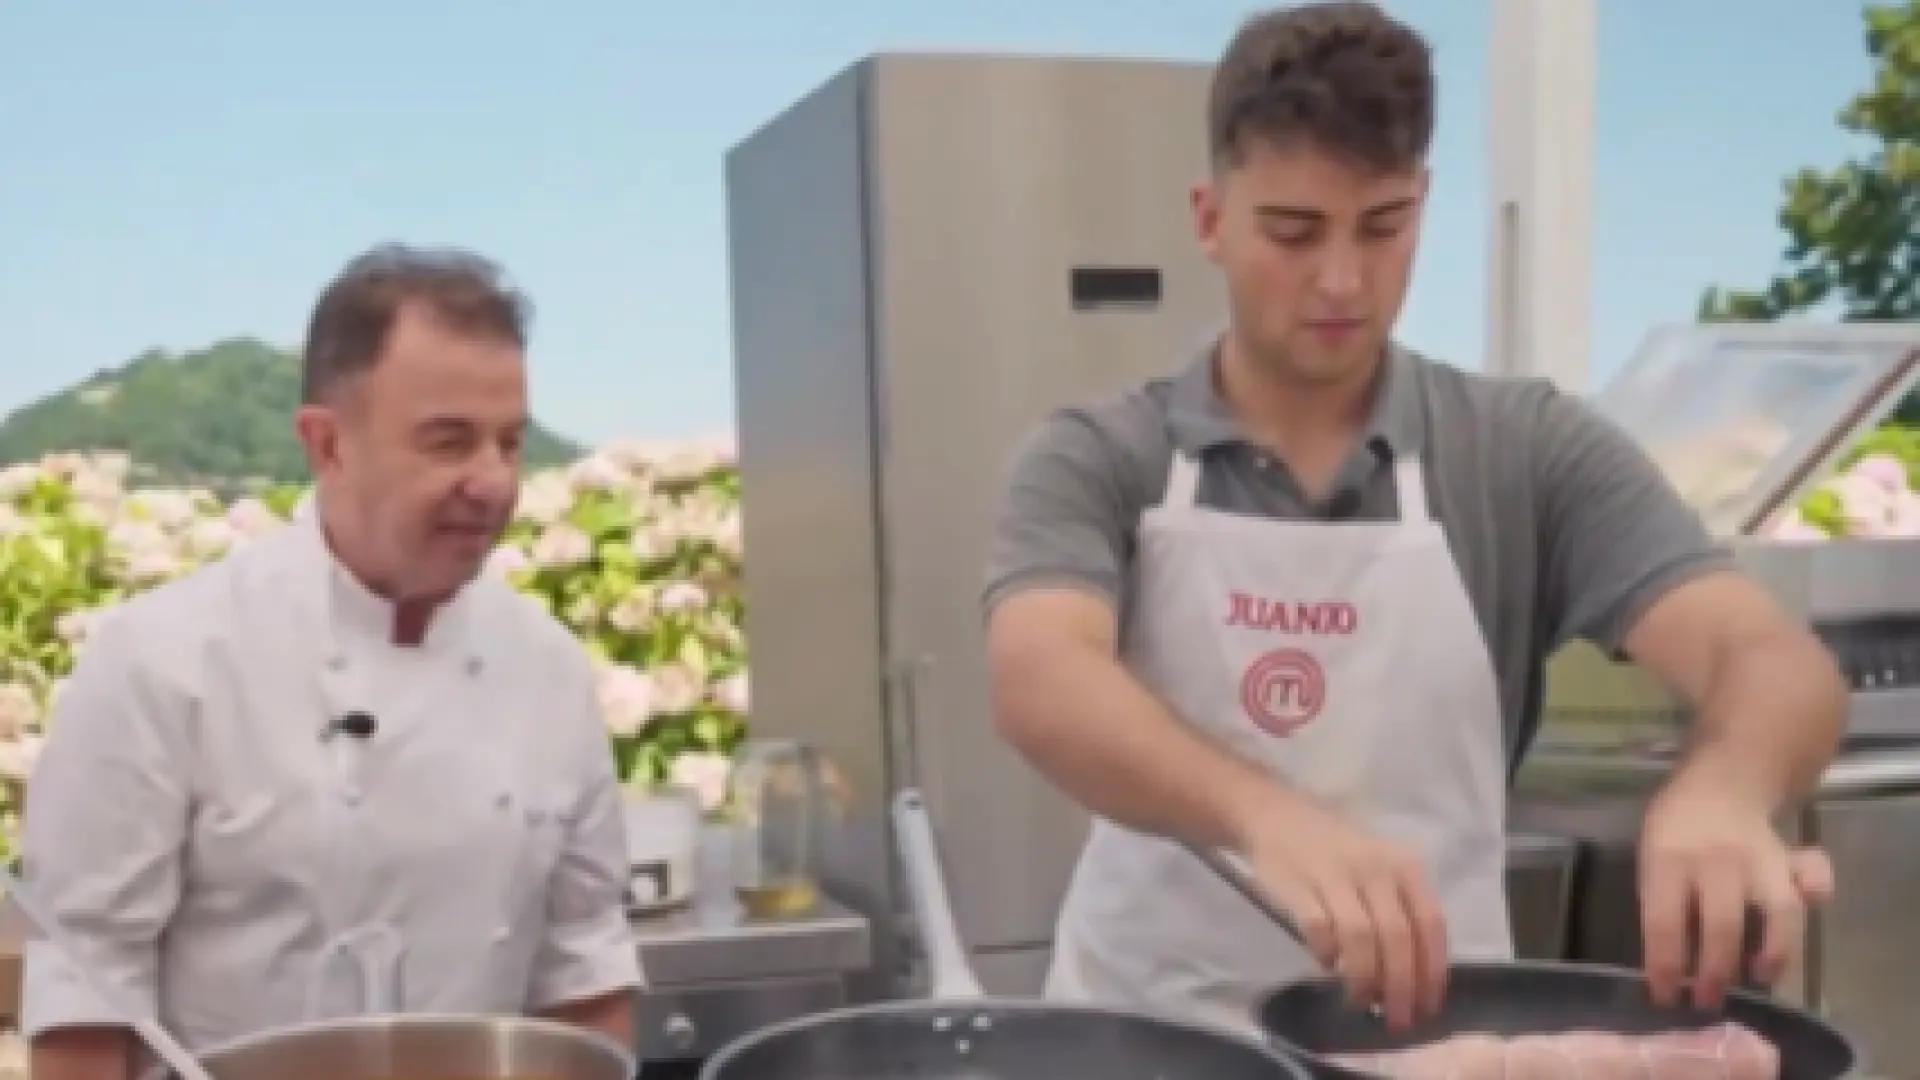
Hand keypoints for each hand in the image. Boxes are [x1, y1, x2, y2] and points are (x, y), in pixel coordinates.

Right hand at [1239, 791, 1447, 1031]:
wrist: (1277, 817)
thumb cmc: (1338, 852)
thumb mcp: (1380, 870)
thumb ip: (1398, 914)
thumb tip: (1410, 980)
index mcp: (1404, 866)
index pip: (1430, 924)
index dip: (1432, 970)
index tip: (1428, 1006)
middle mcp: (1375, 868)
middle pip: (1397, 937)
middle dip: (1401, 986)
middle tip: (1398, 1020)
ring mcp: (1335, 876)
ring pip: (1360, 938)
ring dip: (1364, 978)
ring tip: (1361, 1001)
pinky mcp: (1298, 886)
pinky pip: (1319, 929)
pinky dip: (1327, 954)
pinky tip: (1327, 965)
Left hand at [1639, 776, 1833, 1010]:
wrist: (1721, 782)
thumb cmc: (1676, 829)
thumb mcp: (1649, 857)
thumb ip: (1660, 900)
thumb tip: (1669, 960)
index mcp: (1669, 859)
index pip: (1664, 922)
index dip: (1665, 967)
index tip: (1664, 997)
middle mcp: (1717, 860)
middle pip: (1722, 924)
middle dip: (1715, 973)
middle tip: (1707, 1001)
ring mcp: (1760, 859)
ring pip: (1776, 911)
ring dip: (1771, 952)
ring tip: (1758, 977)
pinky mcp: (1790, 859)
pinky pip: (1812, 880)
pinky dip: (1815, 901)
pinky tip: (1804, 922)